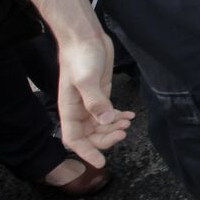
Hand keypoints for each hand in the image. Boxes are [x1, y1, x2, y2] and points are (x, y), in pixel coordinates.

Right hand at [56, 34, 133, 167]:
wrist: (85, 36)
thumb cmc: (80, 56)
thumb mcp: (87, 79)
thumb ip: (95, 101)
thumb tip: (105, 121)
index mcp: (69, 110)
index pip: (74, 140)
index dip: (85, 153)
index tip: (100, 163)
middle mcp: (78, 110)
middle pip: (90, 136)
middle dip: (106, 139)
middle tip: (123, 133)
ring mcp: (90, 102)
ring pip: (101, 126)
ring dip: (114, 128)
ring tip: (128, 123)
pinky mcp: (100, 94)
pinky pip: (108, 113)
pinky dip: (119, 117)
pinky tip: (130, 116)